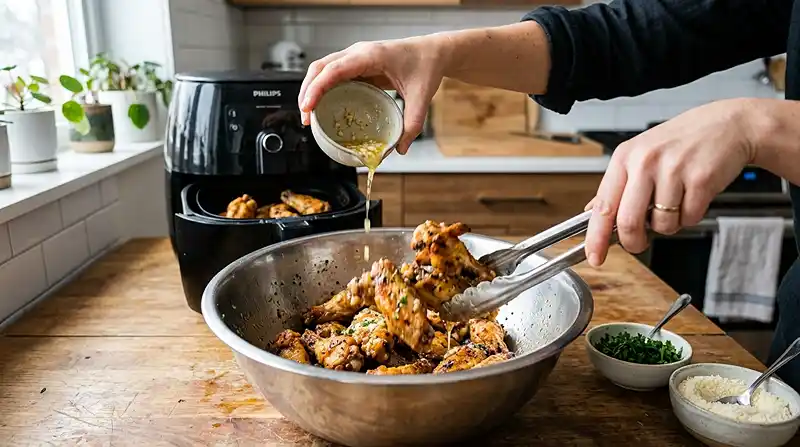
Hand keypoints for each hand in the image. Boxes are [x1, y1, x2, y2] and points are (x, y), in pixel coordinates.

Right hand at [298, 37, 448, 153]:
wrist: (433, 52)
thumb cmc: (426, 66)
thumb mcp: (421, 98)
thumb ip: (412, 125)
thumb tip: (400, 149)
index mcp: (370, 55)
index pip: (334, 69)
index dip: (316, 87)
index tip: (307, 107)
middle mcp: (358, 53)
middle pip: (320, 67)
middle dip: (307, 91)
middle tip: (305, 117)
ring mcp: (355, 57)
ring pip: (323, 69)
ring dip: (311, 89)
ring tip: (308, 115)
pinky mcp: (357, 65)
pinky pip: (333, 75)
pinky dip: (323, 89)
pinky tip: (322, 107)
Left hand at [584, 99, 758, 266]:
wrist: (728, 125)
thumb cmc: (682, 141)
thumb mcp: (640, 154)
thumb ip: (618, 185)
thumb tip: (592, 212)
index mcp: (625, 157)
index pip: (603, 206)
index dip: (596, 237)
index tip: (594, 256)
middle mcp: (645, 162)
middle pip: (628, 222)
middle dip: (634, 242)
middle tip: (639, 243)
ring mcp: (673, 170)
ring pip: (662, 225)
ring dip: (669, 224)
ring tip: (676, 201)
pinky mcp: (701, 179)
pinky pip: (689, 218)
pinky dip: (691, 216)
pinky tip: (693, 195)